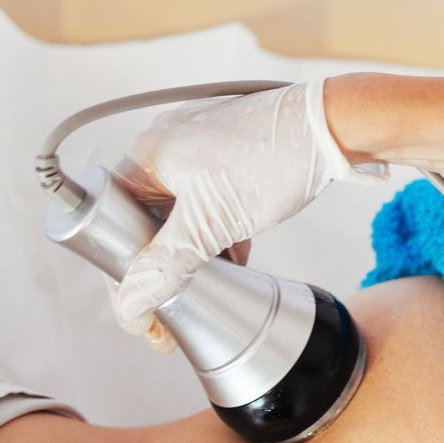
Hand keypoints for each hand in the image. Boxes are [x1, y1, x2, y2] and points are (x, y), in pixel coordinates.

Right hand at [109, 78, 360, 334]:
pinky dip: (218, 235)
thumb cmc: (271, 160)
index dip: (122, 270)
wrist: (332, 129)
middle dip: (160, 270)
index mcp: (147, 155)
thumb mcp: (212, 223)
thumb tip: (130, 304)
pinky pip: (210, 205)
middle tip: (172, 313)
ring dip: (192, 256)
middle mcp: (167, 148)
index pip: (111, 221)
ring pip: (182, 218)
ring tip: (206, 291)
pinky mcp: (231, 159)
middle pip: (145, 223)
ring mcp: (200, 151)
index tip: (140, 308)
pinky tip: (234, 258)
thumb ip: (166, 265)